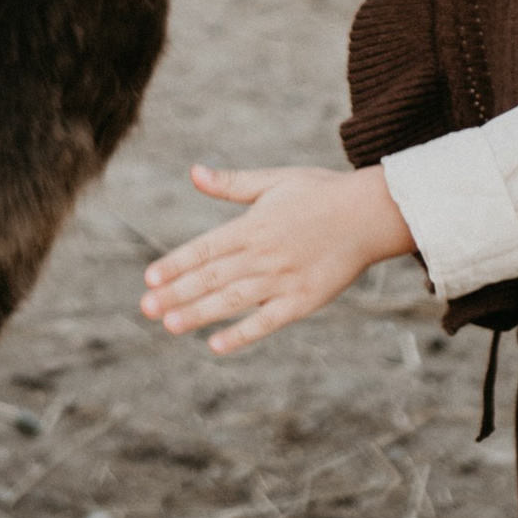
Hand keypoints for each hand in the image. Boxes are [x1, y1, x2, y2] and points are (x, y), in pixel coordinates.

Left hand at [141, 161, 413, 352]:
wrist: (371, 214)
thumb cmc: (321, 193)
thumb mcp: (274, 180)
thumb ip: (231, 184)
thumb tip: (193, 172)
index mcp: (254, 225)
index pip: (206, 248)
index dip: (176, 263)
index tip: (150, 278)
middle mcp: (265, 254)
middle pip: (213, 277)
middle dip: (177, 293)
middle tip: (146, 309)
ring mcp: (284, 280)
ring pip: (234, 300)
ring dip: (200, 313)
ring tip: (170, 325)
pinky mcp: (304, 300)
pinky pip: (268, 321)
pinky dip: (242, 334)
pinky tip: (216, 345)